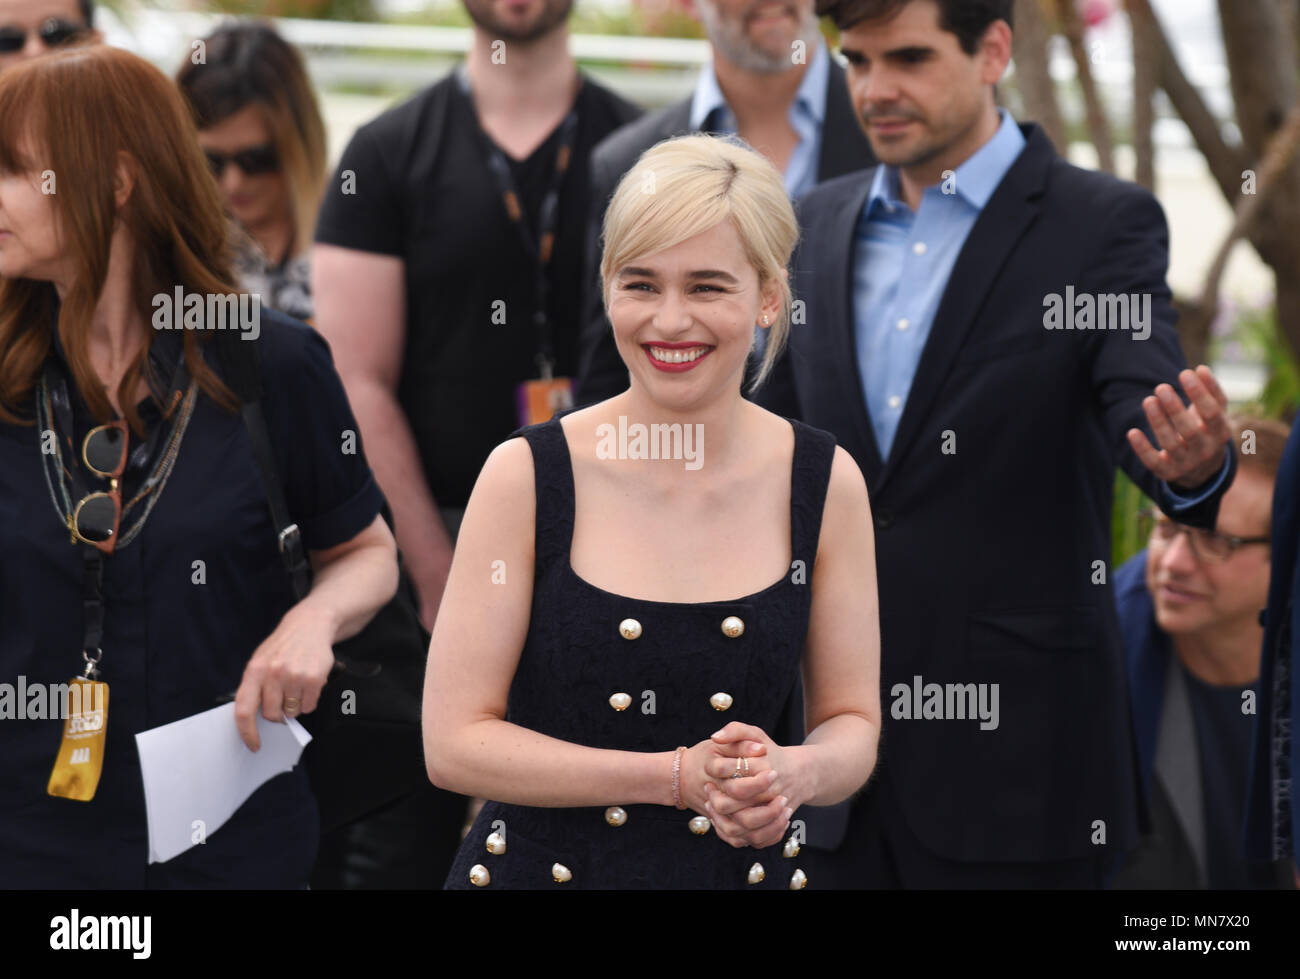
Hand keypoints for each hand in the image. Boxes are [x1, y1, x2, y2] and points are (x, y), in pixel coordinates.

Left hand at [233, 603, 335, 750]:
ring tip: (296, 686)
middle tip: (282, 698)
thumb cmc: (283, 647)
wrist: (310, 624)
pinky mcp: (314, 678)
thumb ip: (255, 688)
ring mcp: (294, 676)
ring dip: (294, 706)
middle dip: (277, 713)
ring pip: (292, 712)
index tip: (253, 745)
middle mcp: (273, 673)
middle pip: (272, 715)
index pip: (244, 710)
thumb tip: (254, 721)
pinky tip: (308, 684)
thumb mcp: (261, 660)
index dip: (247, 732)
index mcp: (254, 670)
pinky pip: (309, 706)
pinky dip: (309, 701)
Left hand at [703, 722, 811, 848]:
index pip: (730, 775)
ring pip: (741, 826)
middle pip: (731, 804)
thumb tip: (715, 737)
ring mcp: (773, 810)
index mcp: (762, 767)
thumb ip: (735, 730)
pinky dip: (737, 834)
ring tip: (714, 807)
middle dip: (715, 799)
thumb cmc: (772, 752)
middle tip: (708, 790)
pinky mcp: (775, 825)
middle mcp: (769, 790)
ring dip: (721, 820)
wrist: (801, 774)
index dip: (714, 774)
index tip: (709, 770)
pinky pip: (753, 839)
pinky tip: (727, 821)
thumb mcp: (756, 734)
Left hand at [1127, 366, 1230, 490]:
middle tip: (1161, 387)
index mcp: (1220, 433)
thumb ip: (1211, 392)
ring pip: (1170, 443)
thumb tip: (1199, 369)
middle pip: (1190, 430)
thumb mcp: (1215, 414)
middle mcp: (1205, 450)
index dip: (1199, 393)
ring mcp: (1186, 463)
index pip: (1212, 413)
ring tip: (1148, 400)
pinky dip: (1142, 448)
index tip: (1185, 373)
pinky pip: (1153, 462)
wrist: (1203, 471)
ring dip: (1157, 421)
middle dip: (1174, 408)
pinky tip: (1132, 432)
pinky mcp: (1167, 472)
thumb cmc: (1207, 431)